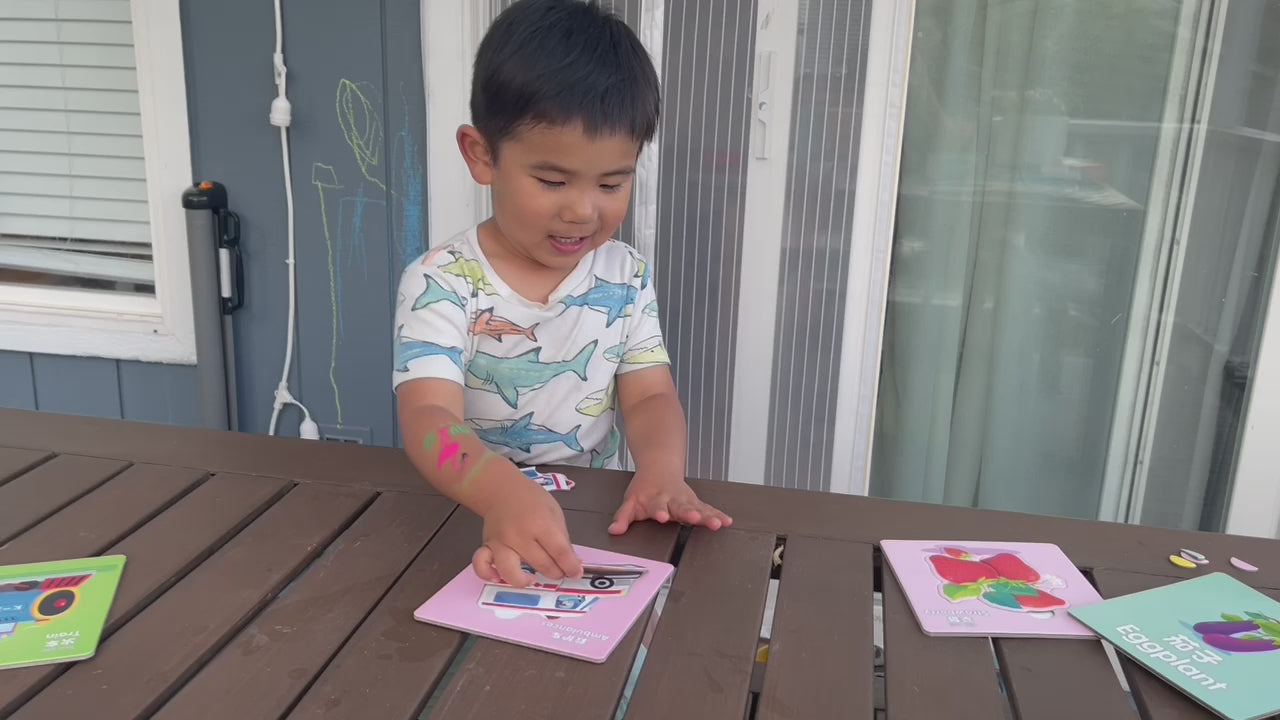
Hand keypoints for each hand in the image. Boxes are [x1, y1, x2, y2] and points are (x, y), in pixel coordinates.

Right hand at [472, 483, 582, 586]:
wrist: (501, 489)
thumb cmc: (531, 499)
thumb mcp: (554, 512)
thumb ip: (562, 538)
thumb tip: (571, 562)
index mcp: (540, 523)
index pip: (559, 552)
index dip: (570, 566)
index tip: (576, 573)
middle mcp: (519, 535)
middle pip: (541, 564)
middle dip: (555, 573)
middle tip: (560, 572)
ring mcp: (501, 542)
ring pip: (510, 572)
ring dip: (524, 580)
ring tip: (533, 578)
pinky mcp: (487, 546)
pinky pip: (482, 566)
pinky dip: (488, 575)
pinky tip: (498, 577)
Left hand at [608, 472, 732, 534]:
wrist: (659, 466)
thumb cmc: (645, 488)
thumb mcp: (630, 501)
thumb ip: (623, 517)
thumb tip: (614, 531)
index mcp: (656, 500)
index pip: (657, 507)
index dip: (659, 511)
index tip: (662, 516)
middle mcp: (673, 500)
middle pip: (682, 507)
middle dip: (689, 513)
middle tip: (694, 518)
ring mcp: (686, 501)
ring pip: (698, 508)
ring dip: (707, 516)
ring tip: (716, 523)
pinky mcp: (696, 503)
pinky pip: (709, 509)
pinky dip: (718, 514)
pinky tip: (726, 521)